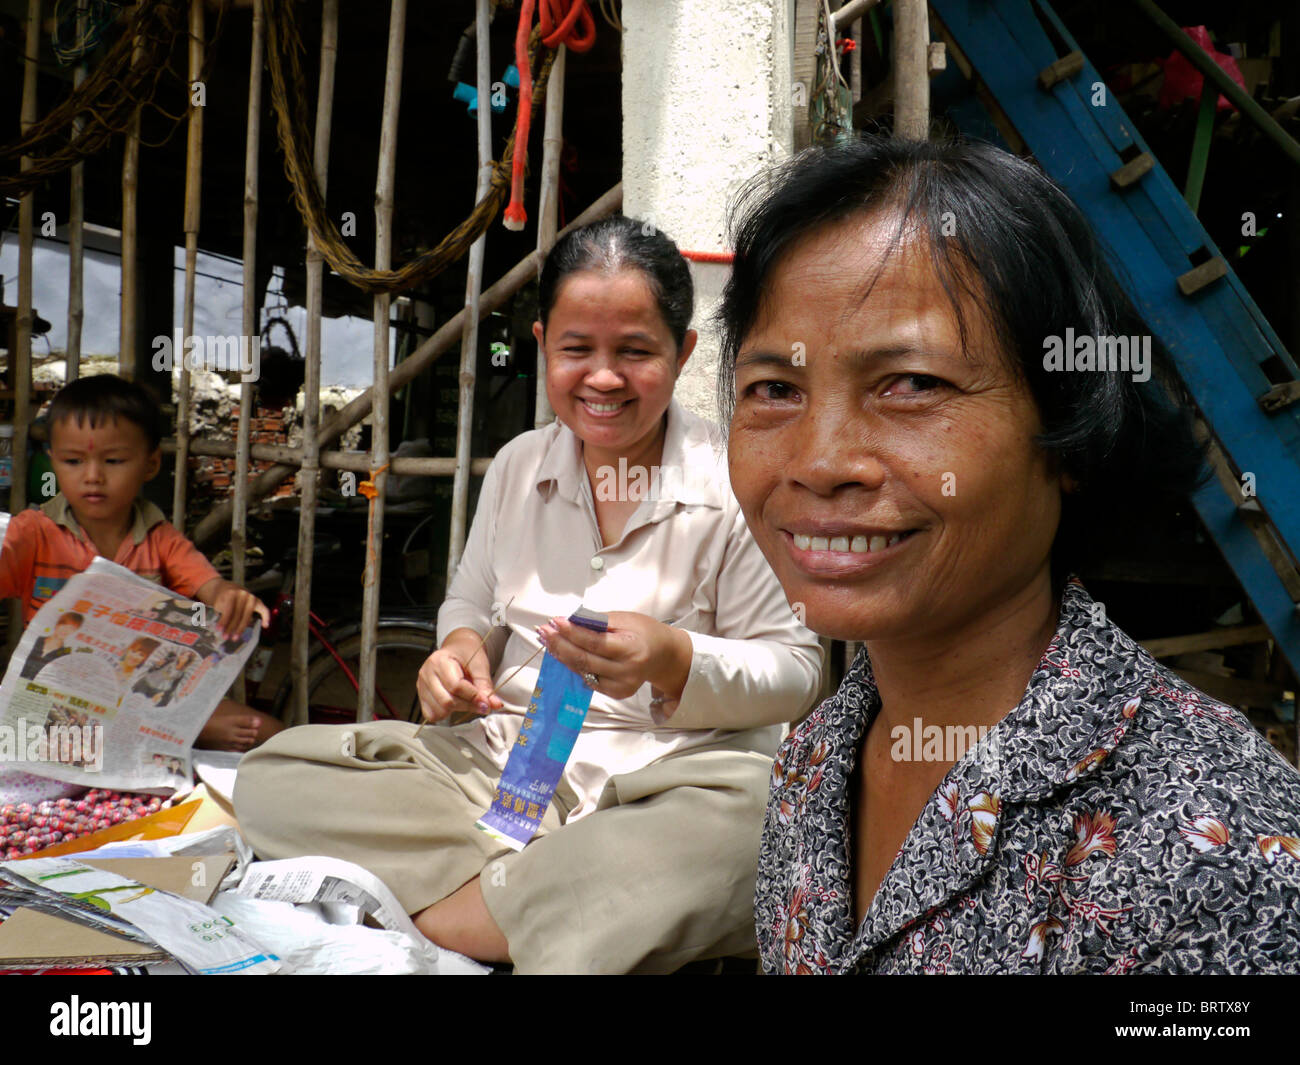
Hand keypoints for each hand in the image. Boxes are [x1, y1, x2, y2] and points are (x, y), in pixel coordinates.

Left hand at [207, 580, 270, 639]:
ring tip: (235, 637)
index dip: (224, 621)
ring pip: (248, 615)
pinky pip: (264, 610)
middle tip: (226, 637)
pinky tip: (265, 626)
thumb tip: (213, 629)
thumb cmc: (221, 599)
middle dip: (231, 627)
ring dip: (241, 628)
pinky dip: (266, 617)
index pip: (228, 610)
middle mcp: (243, 594)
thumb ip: (216, 613)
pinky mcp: (258, 601)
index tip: (218, 630)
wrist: (227, 588)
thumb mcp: (216, 603)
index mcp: (231, 593)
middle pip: (238, 614)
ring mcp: (251, 598)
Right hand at [415, 631, 503, 724]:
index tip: (486, 703)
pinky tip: (454, 704)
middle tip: (481, 704)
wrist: (458, 649)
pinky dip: (445, 714)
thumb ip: (485, 685)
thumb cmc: (467, 654)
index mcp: (439, 661)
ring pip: (439, 710)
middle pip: (446, 701)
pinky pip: (431, 714)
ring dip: (457, 710)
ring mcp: (422, 686)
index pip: (455, 686)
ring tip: (466, 700)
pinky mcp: (422, 696)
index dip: (473, 697)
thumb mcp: (479, 664)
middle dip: (467, 706)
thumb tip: (494, 704)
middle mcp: (426, 674)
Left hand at [535, 611, 691, 704]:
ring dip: (562, 656)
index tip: (555, 621)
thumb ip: (598, 622)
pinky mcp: (617, 693)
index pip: (595, 643)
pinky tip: (562, 654)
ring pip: (583, 672)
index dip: (572, 633)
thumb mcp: (625, 619)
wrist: (663, 655)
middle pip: (585, 660)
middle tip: (544, 632)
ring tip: (548, 640)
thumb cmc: (644, 632)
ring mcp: (621, 686)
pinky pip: (589, 680)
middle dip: (560, 645)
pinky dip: (574, 666)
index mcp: (632, 650)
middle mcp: (627, 672)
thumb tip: (570, 621)